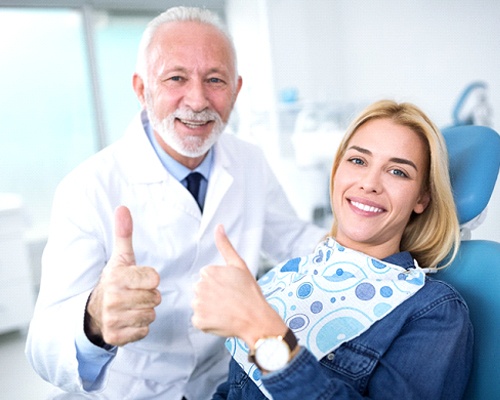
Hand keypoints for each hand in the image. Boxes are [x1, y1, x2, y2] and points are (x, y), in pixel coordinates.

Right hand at [85, 206, 160, 346]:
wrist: (94, 311)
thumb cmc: (115, 281)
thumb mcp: (121, 257)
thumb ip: (124, 234)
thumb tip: (123, 207)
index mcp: (116, 277)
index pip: (154, 278)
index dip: (151, 279)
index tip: (139, 279)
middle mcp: (112, 298)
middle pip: (155, 298)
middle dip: (150, 296)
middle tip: (135, 294)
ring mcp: (113, 319)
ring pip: (151, 315)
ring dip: (145, 312)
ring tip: (132, 306)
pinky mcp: (115, 337)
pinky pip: (144, 331)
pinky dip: (140, 327)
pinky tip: (129, 320)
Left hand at [191, 225, 285, 347]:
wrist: (257, 319)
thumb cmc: (250, 293)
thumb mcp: (239, 265)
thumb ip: (225, 245)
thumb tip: (218, 226)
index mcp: (208, 271)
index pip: (207, 278)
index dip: (220, 284)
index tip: (231, 289)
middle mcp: (199, 286)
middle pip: (202, 290)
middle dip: (213, 295)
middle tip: (230, 301)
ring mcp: (198, 304)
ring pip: (200, 305)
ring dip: (210, 309)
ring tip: (227, 311)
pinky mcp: (198, 320)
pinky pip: (199, 320)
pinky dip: (208, 322)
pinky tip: (221, 320)